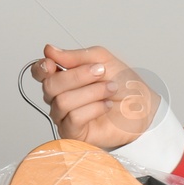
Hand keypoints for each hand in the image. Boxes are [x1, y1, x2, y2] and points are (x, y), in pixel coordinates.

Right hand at [30, 44, 159, 151]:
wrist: (144, 107)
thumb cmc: (125, 85)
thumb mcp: (102, 60)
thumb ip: (75, 56)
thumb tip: (49, 50)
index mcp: (64, 77)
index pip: (39, 72)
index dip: (42, 67)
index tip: (52, 63)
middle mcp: (60, 97)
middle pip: (50, 85)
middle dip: (78, 76)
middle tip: (101, 73)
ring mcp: (65, 116)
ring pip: (63, 101)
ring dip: (92, 92)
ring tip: (110, 90)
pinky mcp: (74, 133)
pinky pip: (73, 118)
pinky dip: (93, 108)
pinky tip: (106, 105)